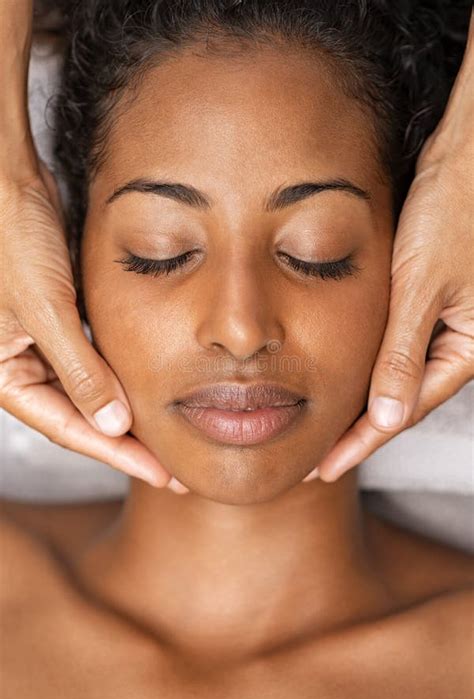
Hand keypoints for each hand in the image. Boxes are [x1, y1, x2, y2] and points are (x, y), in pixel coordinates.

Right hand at [0, 161, 188, 493]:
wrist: (8, 183)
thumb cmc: (13, 237)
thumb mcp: (45, 308)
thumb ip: (79, 370)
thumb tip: (112, 426)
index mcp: (6, 376)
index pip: (71, 429)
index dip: (119, 455)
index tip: (163, 473)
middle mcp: (21, 367)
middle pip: (83, 419)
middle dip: (128, 445)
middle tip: (176, 469)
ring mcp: (40, 347)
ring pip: (92, 394)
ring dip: (128, 415)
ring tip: (170, 438)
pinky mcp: (59, 324)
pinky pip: (94, 364)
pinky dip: (121, 379)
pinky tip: (151, 391)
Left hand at [304, 14, 473, 483]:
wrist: (468, 153)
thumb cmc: (454, 207)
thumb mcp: (422, 284)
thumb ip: (401, 352)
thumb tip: (384, 418)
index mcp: (470, 347)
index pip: (405, 409)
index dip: (361, 440)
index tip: (325, 466)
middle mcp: (461, 341)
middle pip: (400, 397)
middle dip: (359, 427)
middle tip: (315, 454)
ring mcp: (447, 321)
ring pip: (396, 374)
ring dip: (360, 398)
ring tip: (320, 423)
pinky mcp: (431, 299)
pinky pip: (397, 344)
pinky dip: (368, 362)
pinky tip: (340, 372)